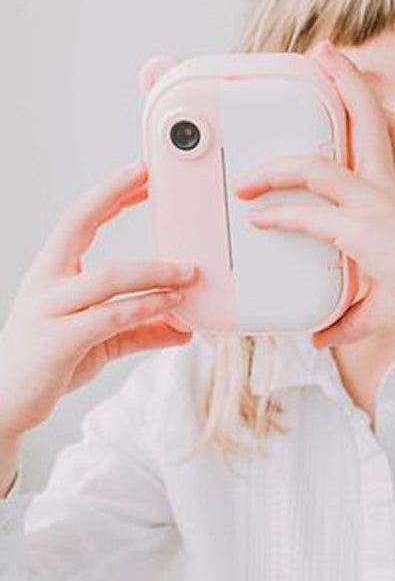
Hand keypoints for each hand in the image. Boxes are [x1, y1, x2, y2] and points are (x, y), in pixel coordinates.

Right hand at [0, 160, 199, 438]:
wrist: (1, 405)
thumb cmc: (47, 363)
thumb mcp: (100, 340)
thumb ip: (141, 329)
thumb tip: (183, 327)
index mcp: (51, 274)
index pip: (78, 218)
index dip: (108, 193)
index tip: (141, 174)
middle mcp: (45, 284)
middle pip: (77, 224)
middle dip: (113, 194)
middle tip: (150, 178)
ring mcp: (48, 310)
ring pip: (107, 276)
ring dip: (155, 271)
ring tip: (189, 273)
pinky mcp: (58, 342)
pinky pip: (109, 316)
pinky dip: (146, 308)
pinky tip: (171, 306)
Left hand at [232, 39, 394, 348]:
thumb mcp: (380, 300)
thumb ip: (348, 316)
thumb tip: (321, 337)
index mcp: (392, 192)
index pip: (375, 136)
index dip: (357, 108)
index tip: (338, 90)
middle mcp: (384, 188)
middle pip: (365, 117)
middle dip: (345, 80)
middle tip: (325, 52)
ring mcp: (374, 203)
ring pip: (320, 163)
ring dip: (278, 164)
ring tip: (245, 176)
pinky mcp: (363, 228)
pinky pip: (311, 213)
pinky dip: (281, 213)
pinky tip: (258, 218)